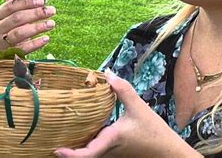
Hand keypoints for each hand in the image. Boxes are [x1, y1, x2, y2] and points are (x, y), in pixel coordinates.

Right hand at [0, 0, 55, 53]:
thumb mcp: (10, 16)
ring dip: (37, 27)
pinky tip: (46, 39)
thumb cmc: (9, 32)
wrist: (3, 56)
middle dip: (35, 14)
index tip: (42, 1)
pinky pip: (23, 49)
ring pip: (19, 33)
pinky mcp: (8, 56)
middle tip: (51, 11)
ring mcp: (1, 44)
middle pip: (16, 19)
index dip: (27, 2)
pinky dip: (35, 44)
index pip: (10, 6)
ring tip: (51, 24)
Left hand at [54, 70, 201, 157]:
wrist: (170, 153)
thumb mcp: (139, 108)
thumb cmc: (155, 132)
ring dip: (76, 147)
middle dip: (68, 150)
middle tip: (52, 138)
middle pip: (84, 154)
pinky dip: (87, 143)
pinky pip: (97, 149)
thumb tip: (108, 72)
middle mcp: (108, 150)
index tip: (56, 150)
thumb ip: (123, 90)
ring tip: (61, 133)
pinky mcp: (115, 152)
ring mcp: (111, 153)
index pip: (87, 154)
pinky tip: (81, 131)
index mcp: (110, 140)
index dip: (70, 155)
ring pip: (90, 152)